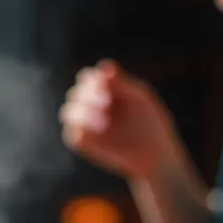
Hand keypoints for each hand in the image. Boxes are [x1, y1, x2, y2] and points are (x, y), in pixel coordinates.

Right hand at [59, 60, 176, 180]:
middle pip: (75, 92)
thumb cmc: (150, 123)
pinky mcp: (83, 143)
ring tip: (104, 124)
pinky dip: (81, 132)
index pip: (88, 78)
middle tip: (106, 103)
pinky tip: (99, 134)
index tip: (107, 88)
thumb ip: (121, 83)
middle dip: (88, 96)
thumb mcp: (140, 98)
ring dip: (83, 114)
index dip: (93, 81)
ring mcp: (85, 124)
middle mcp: (90, 105)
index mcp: (103, 90)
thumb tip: (103, 67)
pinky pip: (71, 136)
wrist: (154, 156)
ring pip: (68, 112)